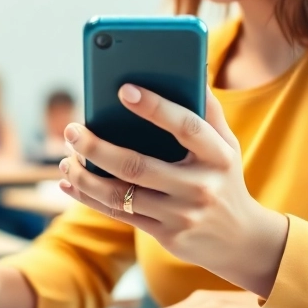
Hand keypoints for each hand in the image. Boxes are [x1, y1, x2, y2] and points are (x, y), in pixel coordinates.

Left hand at [59, 85, 289, 295]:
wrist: (242, 241)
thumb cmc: (225, 178)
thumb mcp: (227, 145)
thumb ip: (208, 110)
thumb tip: (192, 66)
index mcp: (218, 156)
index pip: (186, 126)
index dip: (155, 107)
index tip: (123, 90)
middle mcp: (201, 186)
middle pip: (138, 165)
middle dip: (97, 147)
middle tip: (71, 130)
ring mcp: (182, 215)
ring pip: (120, 194)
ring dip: (85, 176)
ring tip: (65, 160)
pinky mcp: (167, 236)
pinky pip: (120, 214)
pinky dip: (89, 197)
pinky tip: (70, 183)